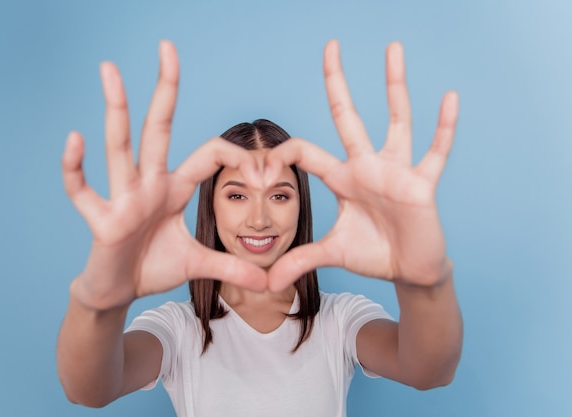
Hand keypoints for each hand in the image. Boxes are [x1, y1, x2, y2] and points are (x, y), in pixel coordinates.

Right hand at [62, 41, 265, 309]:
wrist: (119, 290)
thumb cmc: (152, 267)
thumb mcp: (197, 265)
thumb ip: (230, 267)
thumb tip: (268, 283)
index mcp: (172, 188)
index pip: (207, 155)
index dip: (237, 157)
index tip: (265, 173)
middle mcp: (148, 184)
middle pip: (157, 128)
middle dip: (165, 89)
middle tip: (167, 46)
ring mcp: (123, 198)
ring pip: (120, 147)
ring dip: (116, 108)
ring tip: (111, 69)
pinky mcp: (102, 220)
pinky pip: (83, 190)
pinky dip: (76, 167)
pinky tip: (75, 139)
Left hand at [266, 40, 457, 290]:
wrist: (409, 270)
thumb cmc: (373, 253)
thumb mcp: (332, 253)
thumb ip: (300, 260)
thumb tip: (267, 283)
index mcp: (342, 178)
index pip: (306, 152)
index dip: (281, 154)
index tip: (260, 165)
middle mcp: (367, 166)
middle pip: (349, 117)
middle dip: (338, 83)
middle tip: (331, 46)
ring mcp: (396, 171)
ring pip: (395, 120)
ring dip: (393, 86)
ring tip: (392, 49)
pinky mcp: (421, 185)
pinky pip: (436, 152)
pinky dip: (444, 127)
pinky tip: (449, 97)